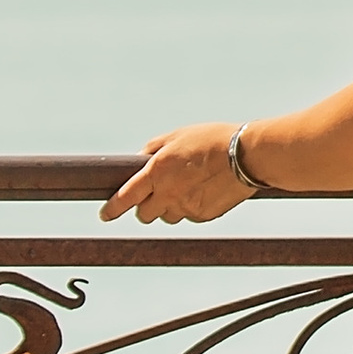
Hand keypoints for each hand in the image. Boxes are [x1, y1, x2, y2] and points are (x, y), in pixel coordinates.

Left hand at [101, 124, 247, 223]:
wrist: (247, 155)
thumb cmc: (211, 139)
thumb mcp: (177, 136)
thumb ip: (153, 150)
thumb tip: (139, 161)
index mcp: (157, 172)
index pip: (125, 197)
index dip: (112, 209)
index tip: (105, 215)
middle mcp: (168, 194)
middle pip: (144, 214)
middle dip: (145, 207)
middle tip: (155, 195)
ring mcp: (186, 208)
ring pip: (167, 217)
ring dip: (169, 207)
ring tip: (187, 187)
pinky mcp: (203, 216)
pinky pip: (189, 216)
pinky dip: (191, 207)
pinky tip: (204, 190)